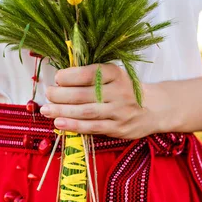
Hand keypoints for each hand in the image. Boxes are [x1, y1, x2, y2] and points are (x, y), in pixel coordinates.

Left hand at [41, 63, 163, 138]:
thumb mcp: (114, 76)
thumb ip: (91, 76)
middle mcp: (119, 91)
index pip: (90, 73)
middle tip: (48, 94)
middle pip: (84, 94)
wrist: (154, 108)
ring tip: (46, 110)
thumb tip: (60, 79)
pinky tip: (59, 123)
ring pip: (86, 112)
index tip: (57, 78)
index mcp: (116, 74)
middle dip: (61, 94)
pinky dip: (74, 126)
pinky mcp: (118, 128)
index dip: (70, 76)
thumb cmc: (125, 89)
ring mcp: (119, 111)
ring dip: (63, 111)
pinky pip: (92, 127)